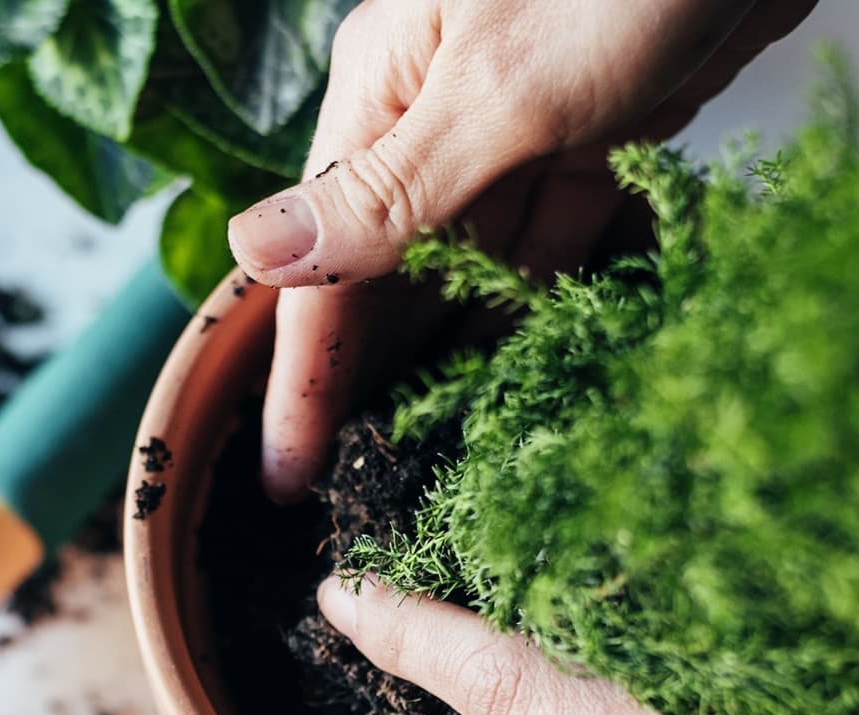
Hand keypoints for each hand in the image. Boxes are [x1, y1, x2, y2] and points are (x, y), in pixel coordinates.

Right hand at [226, 0, 816, 501]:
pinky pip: (552, 234)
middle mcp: (437, 106)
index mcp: (385, 87)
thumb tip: (260, 253)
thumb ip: (389, 189)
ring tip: (430, 451)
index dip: (301, 374)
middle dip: (371, 373)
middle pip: (386, 269)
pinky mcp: (598, 124)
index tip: (286, 474)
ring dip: (452, 346)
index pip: (322, 259)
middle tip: (359, 484)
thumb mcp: (500, 89)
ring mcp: (518, 118)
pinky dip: (540, 296)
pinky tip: (525, 363)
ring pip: (469, 259)